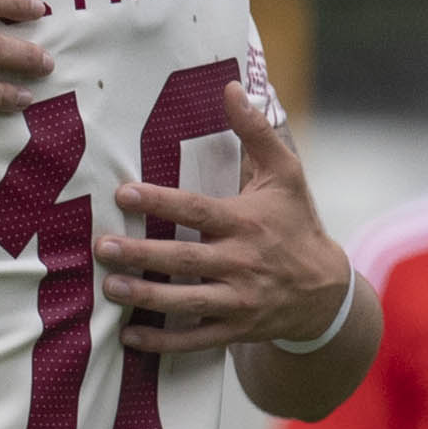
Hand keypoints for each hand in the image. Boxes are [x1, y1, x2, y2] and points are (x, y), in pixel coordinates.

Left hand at [98, 83, 353, 351]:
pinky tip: (129, 338)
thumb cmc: (297, 223)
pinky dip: (162, 342)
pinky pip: (194, 340)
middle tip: (101, 247)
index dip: (160, 203)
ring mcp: (239, 301)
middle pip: (185, 259)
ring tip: (109, 287)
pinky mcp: (235, 329)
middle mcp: (242, 263)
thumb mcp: (286, 173)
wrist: (326, 292)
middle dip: (141, 255)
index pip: (197, 211)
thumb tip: (231, 86)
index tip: (124, 193)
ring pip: (186, 302)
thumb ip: (255, 131)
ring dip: (145, 297)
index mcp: (247, 222)